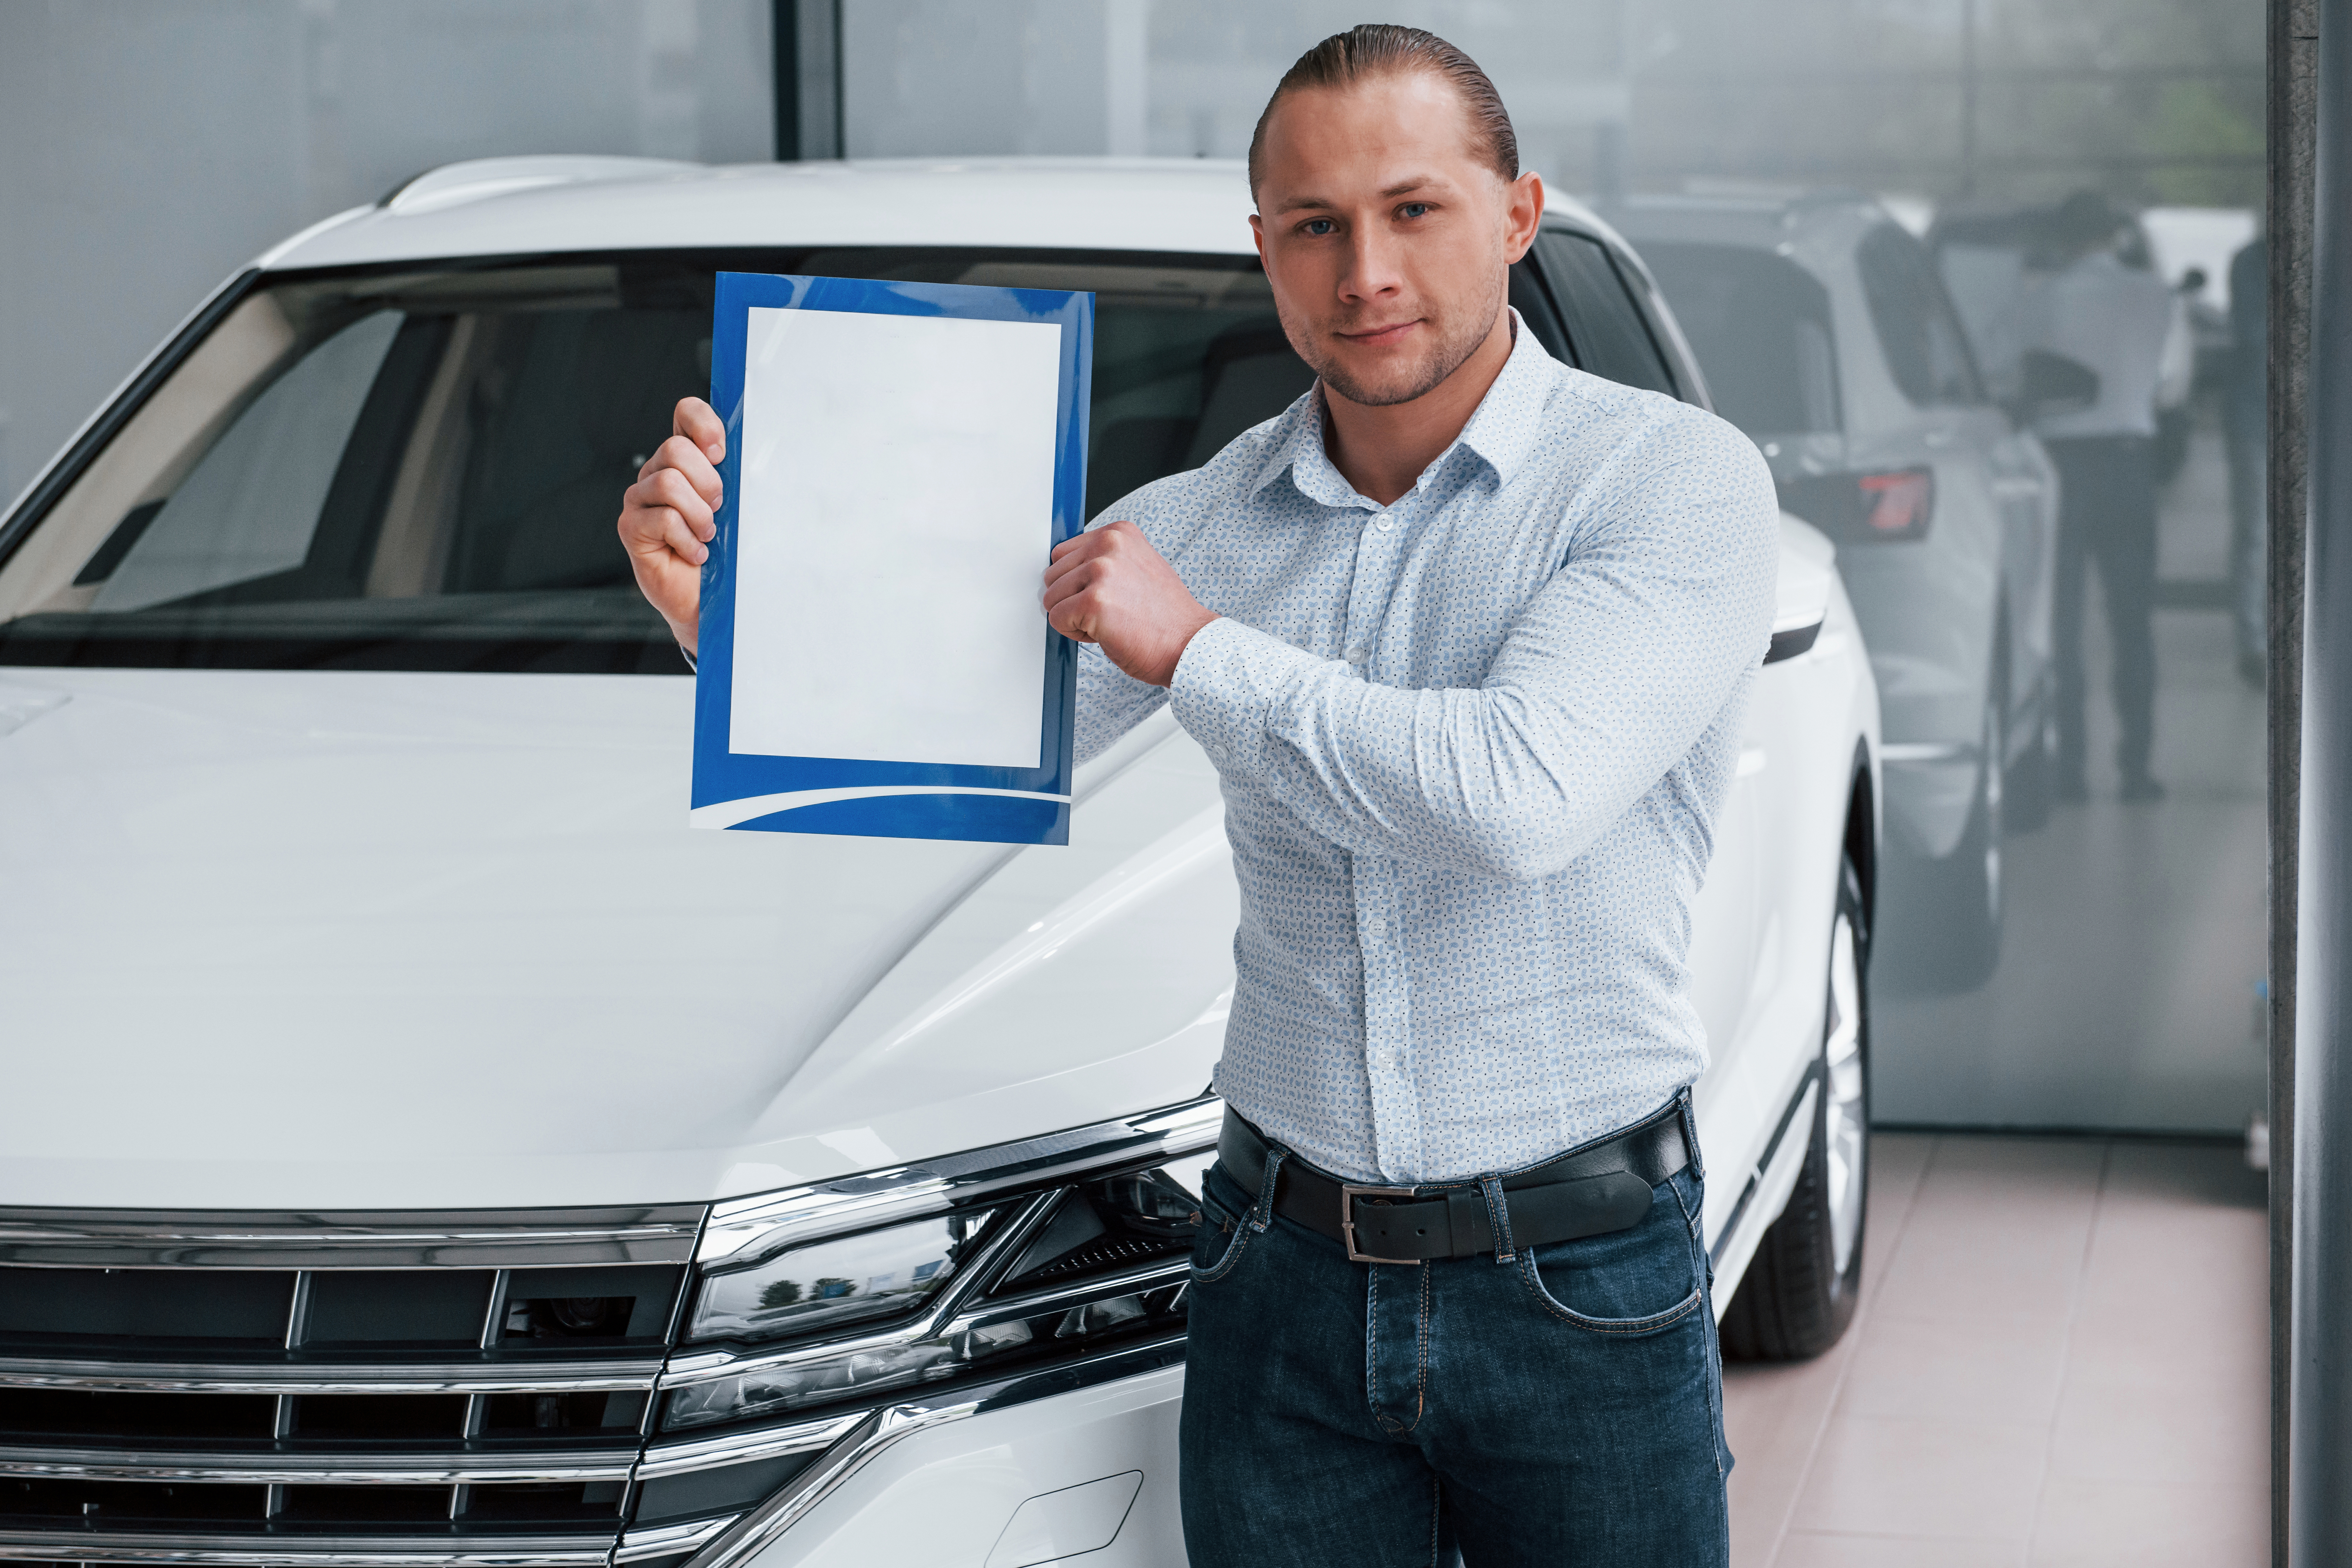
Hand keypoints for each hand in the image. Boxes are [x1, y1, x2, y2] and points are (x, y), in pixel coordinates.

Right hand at [617, 397, 724, 653]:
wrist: (709, 601)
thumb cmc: (727, 554)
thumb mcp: (741, 508)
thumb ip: (740, 477)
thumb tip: (759, 452)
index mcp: (686, 460)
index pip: (686, 414)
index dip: (704, 425)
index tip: (721, 454)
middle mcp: (658, 473)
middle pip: (675, 449)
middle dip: (708, 483)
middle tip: (719, 511)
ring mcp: (640, 499)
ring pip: (668, 482)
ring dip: (699, 515)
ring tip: (708, 536)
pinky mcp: (631, 527)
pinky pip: (661, 518)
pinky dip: (688, 540)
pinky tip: (696, 553)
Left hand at [1042, 520, 1217, 687]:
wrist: (1188, 645)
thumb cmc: (1164, 617)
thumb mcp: (1136, 568)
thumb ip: (1103, 560)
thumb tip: (1067, 571)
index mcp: (1119, 533)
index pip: (1064, 553)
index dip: (1078, 583)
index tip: (1106, 595)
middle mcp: (1109, 544)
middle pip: (1053, 574)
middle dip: (1073, 599)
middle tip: (1110, 611)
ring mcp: (1101, 571)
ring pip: (1052, 598)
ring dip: (1074, 617)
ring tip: (1110, 621)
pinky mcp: (1093, 601)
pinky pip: (1057, 619)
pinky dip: (1075, 634)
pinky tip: (1106, 633)